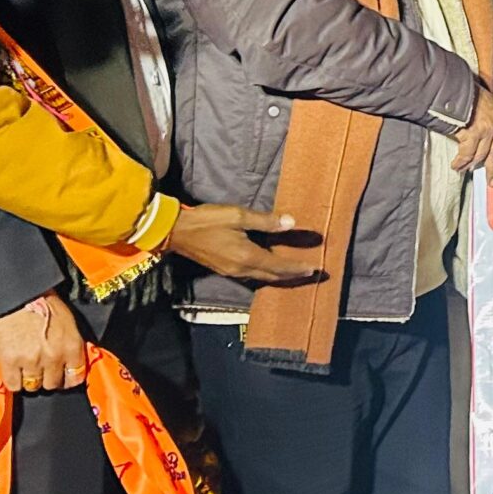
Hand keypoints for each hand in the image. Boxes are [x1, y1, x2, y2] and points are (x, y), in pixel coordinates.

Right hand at [0, 293, 85, 392]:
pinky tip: (13, 369)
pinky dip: (13, 380)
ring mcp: (32, 361)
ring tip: (25, 365)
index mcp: (71, 346)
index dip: (67, 378)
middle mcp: (54, 357)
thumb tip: (69, 363)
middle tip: (40, 367)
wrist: (17, 294)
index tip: (62, 376)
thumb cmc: (42, 303)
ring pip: (33, 386)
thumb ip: (69, 345)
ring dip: (29, 378)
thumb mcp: (67, 323)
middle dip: (47, 377)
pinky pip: (13, 385)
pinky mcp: (10, 362)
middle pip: (53, 384)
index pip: (75, 377)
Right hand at [169, 203, 312, 282]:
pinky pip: (253, 276)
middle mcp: (242, 269)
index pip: (279, 267)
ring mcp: (232, 272)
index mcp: (248, 256)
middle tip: (310, 273)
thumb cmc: (208, 220)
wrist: (177, 232)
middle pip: (273, 277)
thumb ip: (265, 221)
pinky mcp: (225, 270)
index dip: (298, 268)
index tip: (315, 269)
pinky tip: (271, 268)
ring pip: (263, 278)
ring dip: (280, 276)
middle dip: (293, 276)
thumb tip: (291, 223)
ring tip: (295, 272)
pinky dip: (267, 274)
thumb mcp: (238, 216)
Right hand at [452, 80, 492, 176]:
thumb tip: (488, 136)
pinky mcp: (474, 133)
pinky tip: (457, 165)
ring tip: (465, 170)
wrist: (458, 88)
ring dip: (471, 164)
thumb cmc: (469, 94)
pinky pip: (467, 154)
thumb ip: (492, 118)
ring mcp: (487, 130)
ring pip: (480, 155)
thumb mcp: (488, 102)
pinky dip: (461, 161)